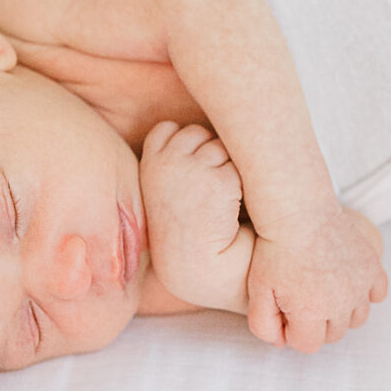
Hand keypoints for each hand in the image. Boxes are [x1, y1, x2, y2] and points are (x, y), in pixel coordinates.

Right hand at [139, 121, 254, 312]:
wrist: (200, 274)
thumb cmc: (186, 231)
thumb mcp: (166, 187)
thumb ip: (171, 158)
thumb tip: (190, 115)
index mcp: (148, 165)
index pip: (169, 130)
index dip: (187, 149)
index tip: (191, 178)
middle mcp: (166, 163)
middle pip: (200, 132)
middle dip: (210, 155)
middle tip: (207, 196)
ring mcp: (193, 169)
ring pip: (223, 146)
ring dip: (228, 169)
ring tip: (219, 205)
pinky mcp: (221, 180)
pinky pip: (242, 165)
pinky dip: (242, 185)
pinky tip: (230, 211)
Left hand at [245, 203, 388, 353]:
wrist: (299, 212)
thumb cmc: (274, 250)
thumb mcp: (257, 290)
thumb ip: (263, 325)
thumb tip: (281, 344)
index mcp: (312, 311)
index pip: (308, 345)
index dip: (293, 332)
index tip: (285, 312)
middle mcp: (341, 302)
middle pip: (333, 334)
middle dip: (316, 324)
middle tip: (302, 300)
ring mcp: (361, 285)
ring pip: (357, 319)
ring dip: (341, 312)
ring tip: (323, 293)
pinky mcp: (373, 267)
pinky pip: (377, 294)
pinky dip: (365, 294)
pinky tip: (347, 284)